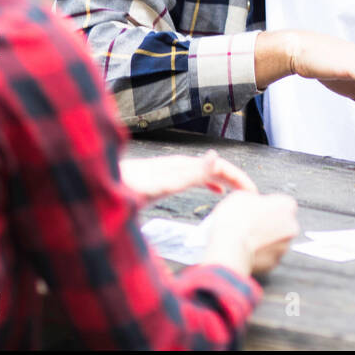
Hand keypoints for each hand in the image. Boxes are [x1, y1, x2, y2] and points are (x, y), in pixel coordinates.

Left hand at [120, 150, 257, 205]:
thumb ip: (190, 174)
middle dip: (237, 179)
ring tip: (240, 193)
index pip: (221, 167)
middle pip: (217, 168)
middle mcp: (179, 165)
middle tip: (253, 196)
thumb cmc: (127, 188)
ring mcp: (172, 170)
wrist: (101, 185)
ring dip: (227, 180)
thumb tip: (216, 158)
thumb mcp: (160, 185)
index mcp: (182, 167)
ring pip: (209, 172)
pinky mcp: (165, 177)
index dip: (239, 178)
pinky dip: (213, 182)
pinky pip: (198, 177)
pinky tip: (215, 190)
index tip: (253, 193)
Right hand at [202, 191, 299, 276]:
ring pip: (275, 241)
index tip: (255, 210)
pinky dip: (259, 254)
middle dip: (268, 224)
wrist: (229, 247)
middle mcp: (291, 226)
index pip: (281, 203)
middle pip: (281, 223)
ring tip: (246, 238)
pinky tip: (246, 249)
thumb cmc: (235, 220)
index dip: (266, 206)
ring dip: (264, 240)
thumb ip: (253, 196)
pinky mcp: (274, 263)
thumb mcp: (241, 196)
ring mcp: (284, 247)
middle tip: (250, 224)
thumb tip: (252, 199)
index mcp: (287, 205)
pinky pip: (267, 256)